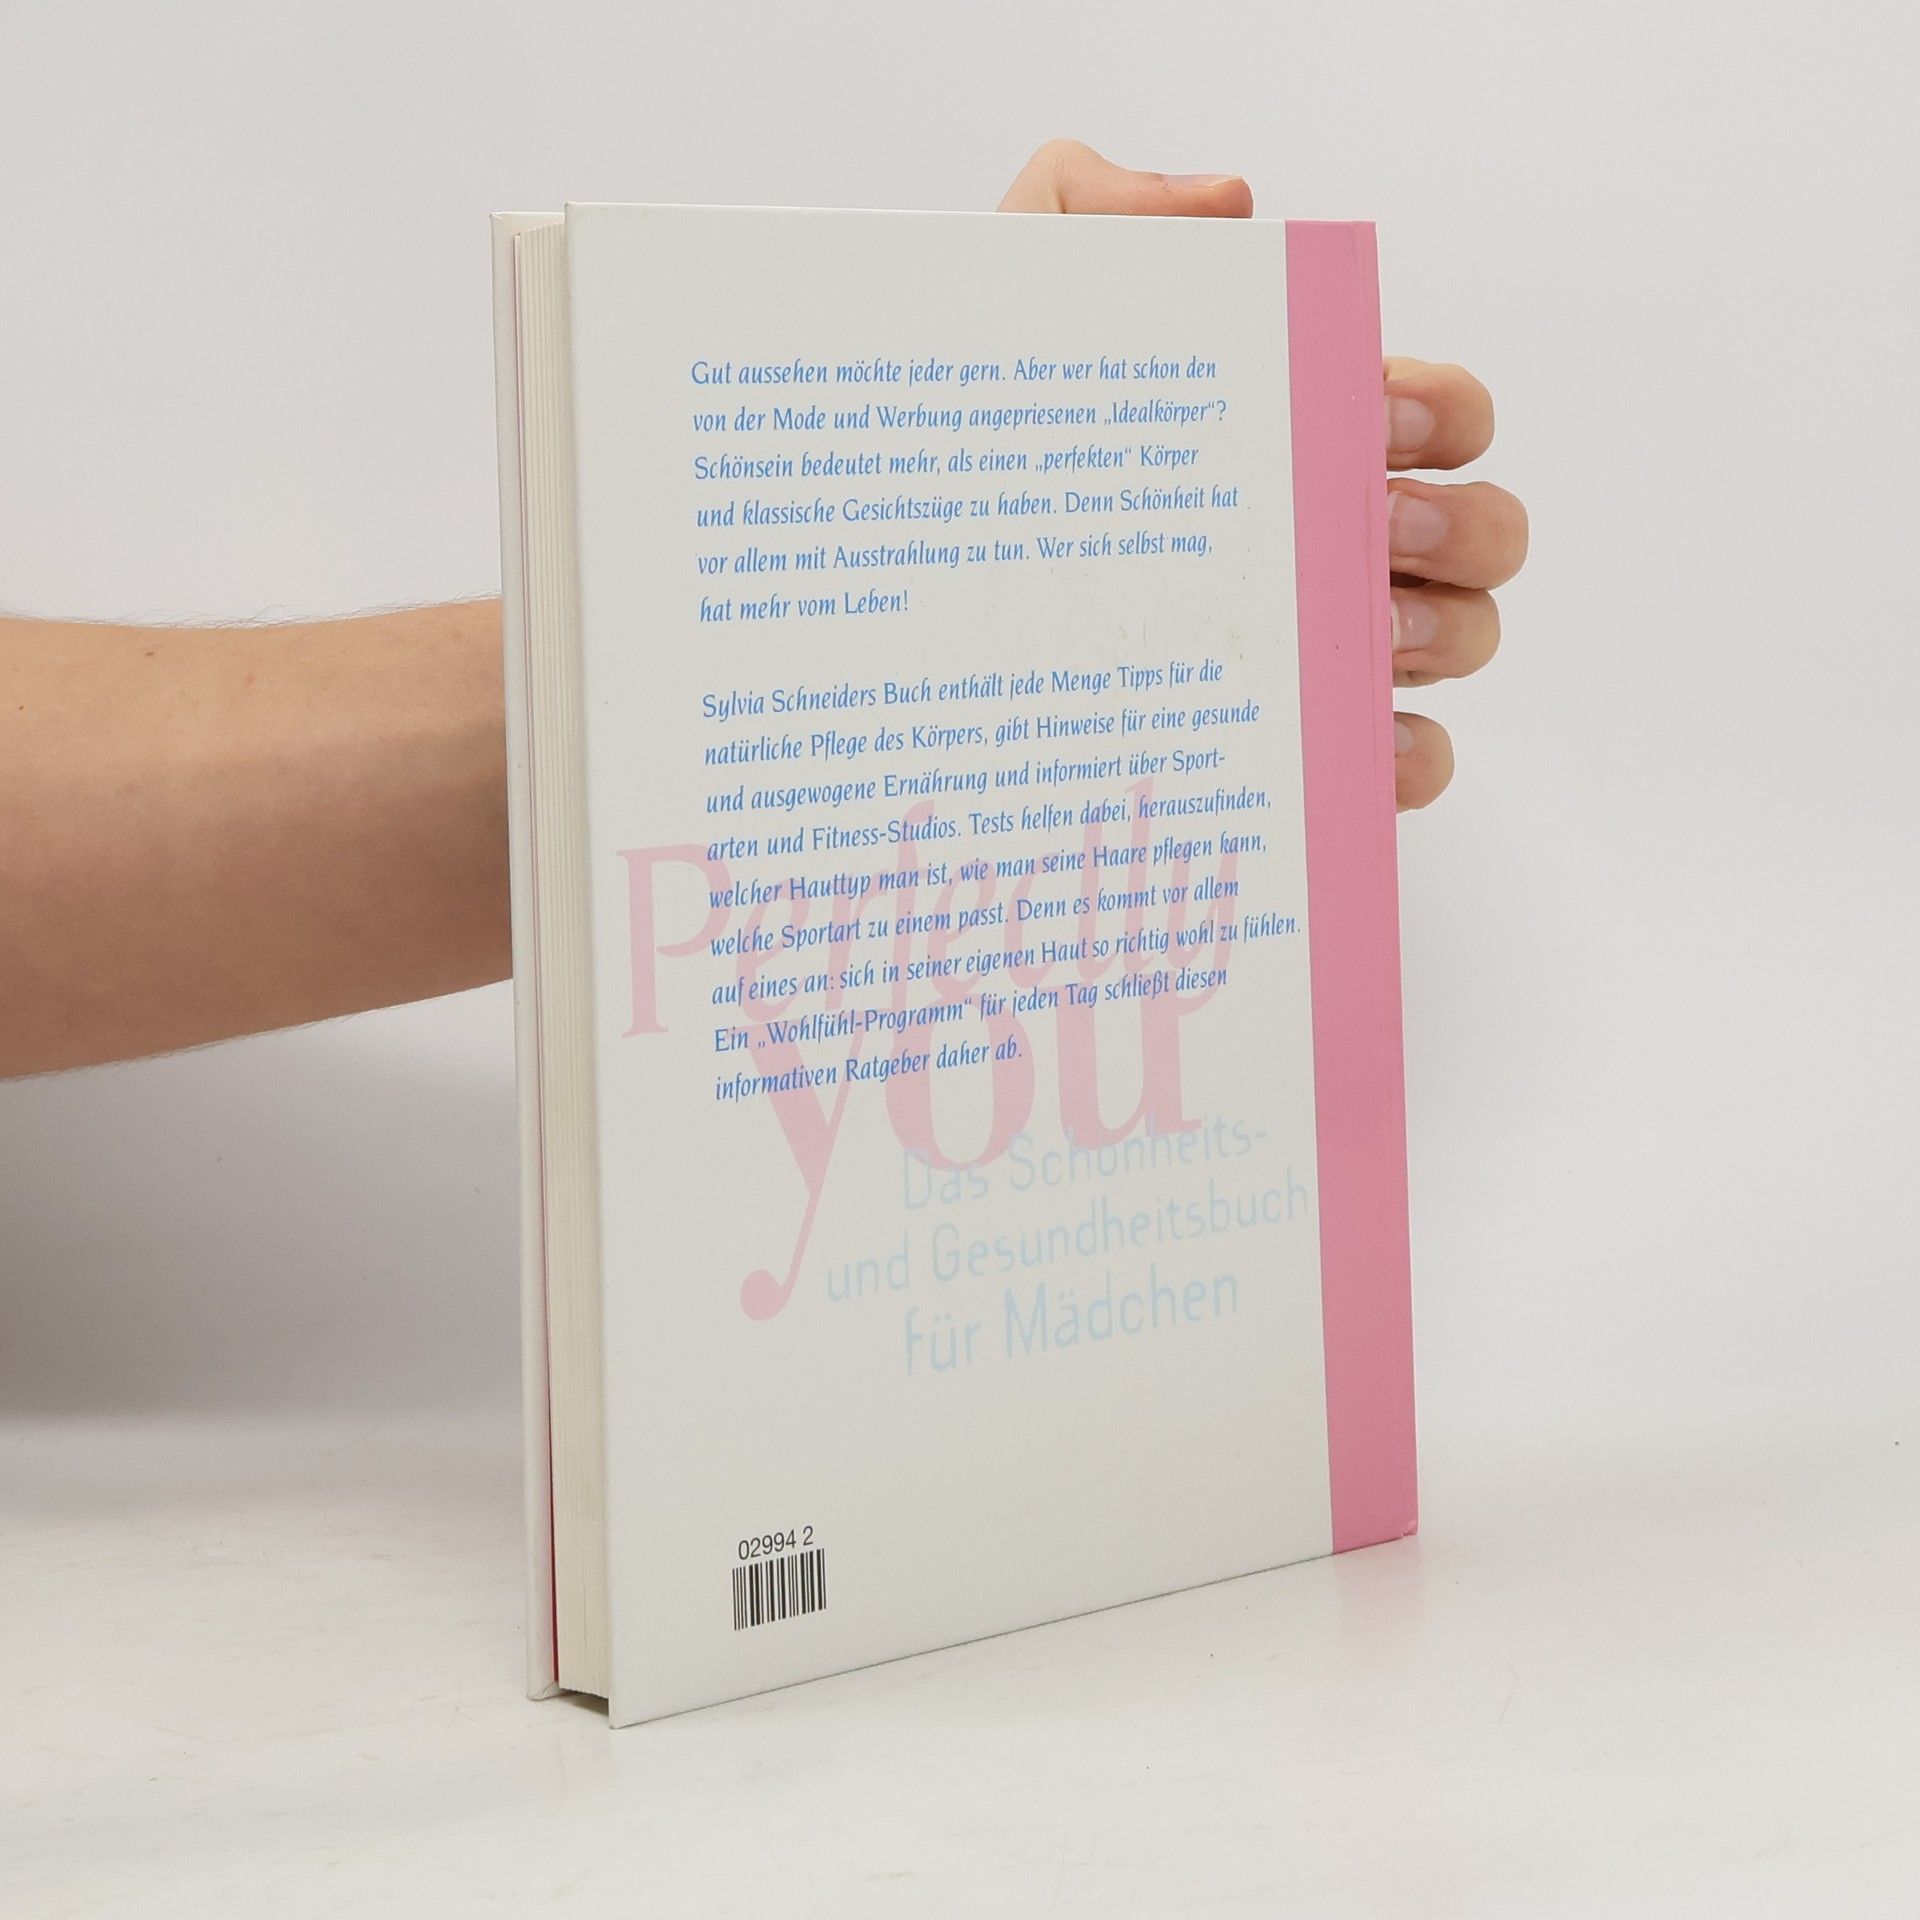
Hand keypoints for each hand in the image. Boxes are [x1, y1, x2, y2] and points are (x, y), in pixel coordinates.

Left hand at [999, 140, 1526, 810]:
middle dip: (1454, 525)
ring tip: (1354, 636)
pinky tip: (1349, 743)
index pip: (1437, 412)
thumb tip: (1228, 207)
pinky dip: (1405, 758)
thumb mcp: (1009, 309)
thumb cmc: (968, 455)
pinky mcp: (1299, 752)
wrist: (890, 583)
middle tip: (1369, 530)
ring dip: (1440, 632)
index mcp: (1294, 440)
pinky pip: (1405, 765)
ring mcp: (1323, 653)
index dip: (1439, 408)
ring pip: (1464, 639)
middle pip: (1482, 531)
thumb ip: (1095, 212)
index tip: (1371, 409)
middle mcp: (1328, 544)